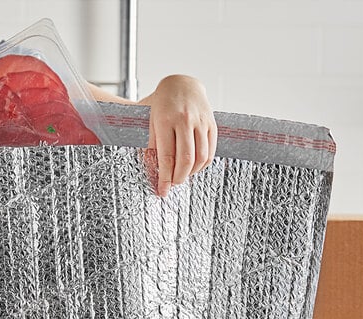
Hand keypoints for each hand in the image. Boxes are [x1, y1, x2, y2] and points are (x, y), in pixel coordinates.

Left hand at [141, 75, 216, 195]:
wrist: (181, 84)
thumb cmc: (161, 106)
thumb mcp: (150, 123)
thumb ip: (152, 147)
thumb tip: (154, 173)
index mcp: (165, 120)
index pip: (166, 157)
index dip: (165, 178)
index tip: (162, 191)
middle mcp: (185, 120)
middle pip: (186, 159)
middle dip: (179, 178)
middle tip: (172, 184)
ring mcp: (201, 121)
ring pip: (200, 157)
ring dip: (191, 173)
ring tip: (182, 176)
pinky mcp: (212, 124)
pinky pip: (210, 151)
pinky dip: (202, 164)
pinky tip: (194, 167)